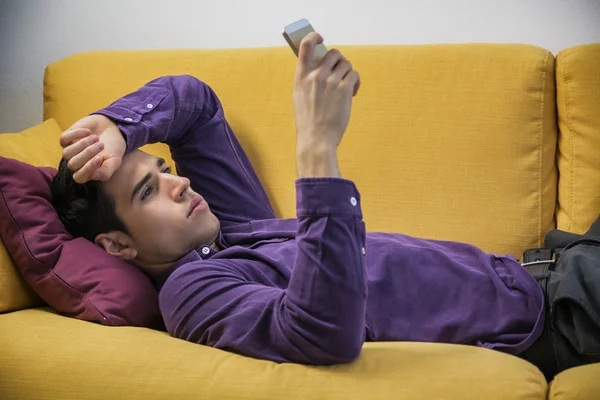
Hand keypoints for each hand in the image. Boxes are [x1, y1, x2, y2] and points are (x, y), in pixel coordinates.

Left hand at [59, 114, 125, 183]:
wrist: (111, 130)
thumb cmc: (112, 148)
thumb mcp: (114, 161)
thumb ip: (106, 172)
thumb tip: (94, 175)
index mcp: (87, 172)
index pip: (79, 177)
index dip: (87, 169)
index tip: (99, 158)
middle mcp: (76, 163)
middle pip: (73, 164)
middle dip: (88, 153)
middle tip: (102, 145)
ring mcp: (70, 151)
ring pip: (67, 153)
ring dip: (82, 144)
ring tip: (96, 138)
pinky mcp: (66, 138)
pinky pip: (64, 139)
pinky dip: (77, 134)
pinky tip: (88, 131)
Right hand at [293, 32, 360, 153]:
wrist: (316, 140)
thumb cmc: (308, 122)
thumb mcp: (300, 97)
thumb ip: (307, 80)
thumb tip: (320, 67)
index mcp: (301, 76)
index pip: (305, 45)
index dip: (314, 37)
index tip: (321, 38)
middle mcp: (315, 75)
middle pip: (334, 53)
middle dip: (340, 61)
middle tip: (341, 74)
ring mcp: (330, 81)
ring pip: (346, 64)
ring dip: (348, 74)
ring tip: (347, 88)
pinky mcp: (344, 88)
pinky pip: (354, 75)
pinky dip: (355, 83)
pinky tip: (352, 94)